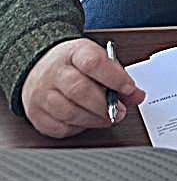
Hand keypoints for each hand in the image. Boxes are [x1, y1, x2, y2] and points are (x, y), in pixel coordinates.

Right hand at [21, 38, 145, 138]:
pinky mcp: (36, 114)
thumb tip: (137, 95)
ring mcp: (41, 94)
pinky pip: (59, 127)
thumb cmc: (74, 64)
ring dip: (94, 119)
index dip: (114, 77)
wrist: (39, 66)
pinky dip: (78, 128)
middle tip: (121, 111)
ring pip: (69, 112)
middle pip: (79, 90)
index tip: (129, 88)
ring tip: (108, 118)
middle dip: (104, 105)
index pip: (93, 62)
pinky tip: (87, 121)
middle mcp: (54, 72)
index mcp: (74, 52)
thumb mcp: (98, 59)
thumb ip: (119, 76)